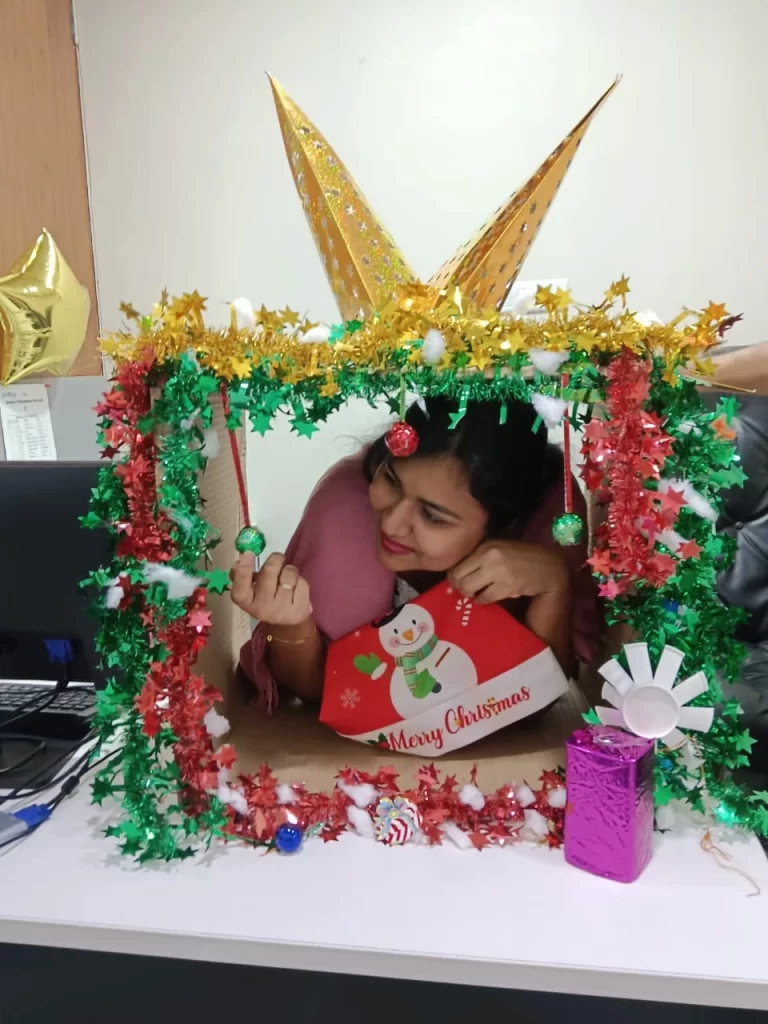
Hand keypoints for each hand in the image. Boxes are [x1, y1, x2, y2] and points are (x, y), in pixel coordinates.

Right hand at [230, 551, 312, 626]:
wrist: (285, 623)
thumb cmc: (266, 600)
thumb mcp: (250, 591)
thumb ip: (242, 576)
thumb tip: (237, 563)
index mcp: (246, 602)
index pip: (240, 588)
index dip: (243, 570)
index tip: (248, 553)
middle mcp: (262, 608)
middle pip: (270, 571)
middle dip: (276, 559)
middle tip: (278, 559)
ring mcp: (282, 611)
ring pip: (289, 573)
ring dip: (290, 570)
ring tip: (287, 578)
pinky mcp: (300, 610)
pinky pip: (302, 583)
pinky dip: (300, 581)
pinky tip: (296, 590)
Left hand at [448, 540, 567, 604]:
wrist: (548, 567)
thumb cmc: (522, 557)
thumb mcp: (499, 549)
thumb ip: (480, 557)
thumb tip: (456, 573)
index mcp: (485, 545)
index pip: (457, 562)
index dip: (454, 575)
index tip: (457, 581)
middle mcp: (489, 555)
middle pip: (458, 576)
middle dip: (459, 587)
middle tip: (466, 591)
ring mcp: (498, 570)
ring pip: (468, 588)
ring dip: (471, 595)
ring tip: (477, 594)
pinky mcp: (507, 585)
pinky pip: (484, 598)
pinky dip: (483, 600)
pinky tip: (489, 597)